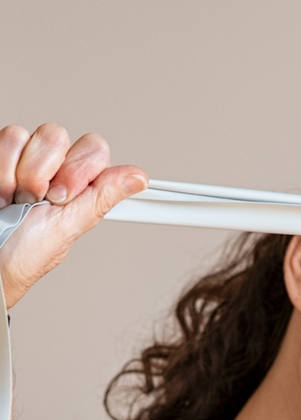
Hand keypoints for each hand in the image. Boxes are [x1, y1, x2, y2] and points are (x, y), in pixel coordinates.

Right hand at [0, 123, 146, 308]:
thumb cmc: (25, 254)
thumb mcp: (69, 227)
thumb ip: (102, 196)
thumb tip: (139, 178)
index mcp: (78, 187)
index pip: (93, 149)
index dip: (77, 170)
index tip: (61, 198)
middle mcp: (53, 168)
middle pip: (57, 135)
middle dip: (42, 173)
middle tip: (35, 201)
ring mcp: (25, 160)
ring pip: (28, 134)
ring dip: (19, 175)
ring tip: (14, 200)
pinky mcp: (3, 154)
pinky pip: (8, 137)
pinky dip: (2, 170)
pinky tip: (2, 192)